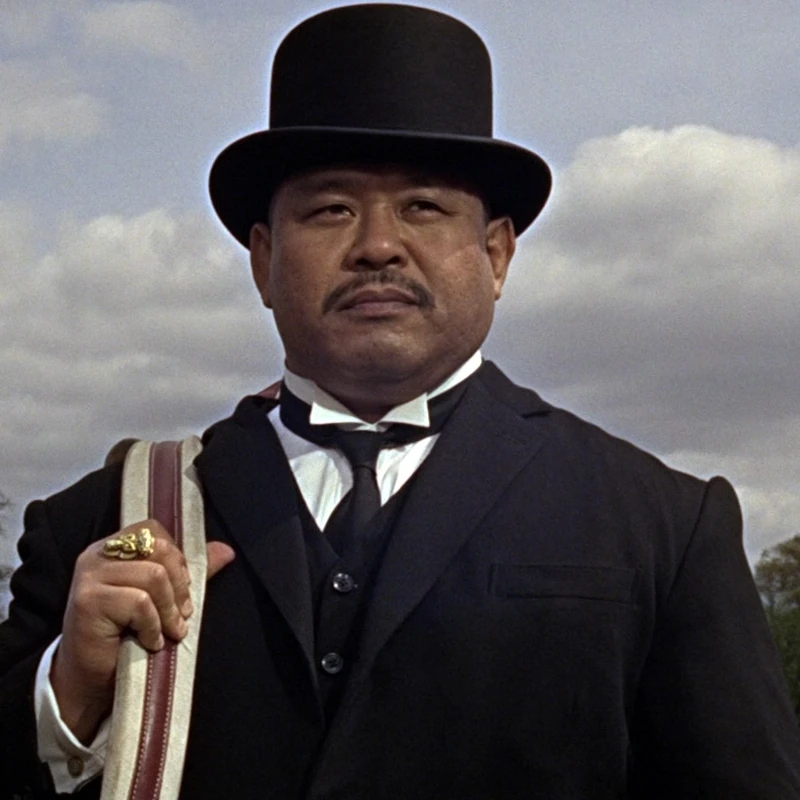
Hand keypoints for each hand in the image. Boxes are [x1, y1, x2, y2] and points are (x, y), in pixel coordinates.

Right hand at [51, 520, 234, 742]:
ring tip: (169, 631)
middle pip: (160, 550)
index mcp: (114, 547)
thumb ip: (188, 572)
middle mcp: (98, 555)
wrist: (91, 680)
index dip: (177, 558)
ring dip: (169, 610)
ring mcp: (89, 577)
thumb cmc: (126, 637)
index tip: (182, 588)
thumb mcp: (162, 598)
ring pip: (154, 576)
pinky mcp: (88, 601)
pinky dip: (153, 627)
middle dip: (180, 585)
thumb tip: (226, 550)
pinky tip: (150, 642)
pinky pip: (140, 603)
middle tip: (181, 614)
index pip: (154, 529)